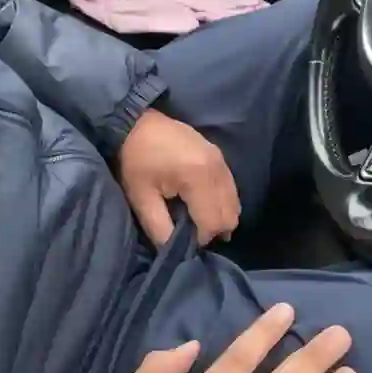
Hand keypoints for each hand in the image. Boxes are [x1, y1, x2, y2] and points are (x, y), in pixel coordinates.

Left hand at [119, 107, 240, 245]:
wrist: (138, 122)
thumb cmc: (136, 160)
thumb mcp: (141, 198)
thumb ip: (159, 229)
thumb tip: (174, 250)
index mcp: (197, 177)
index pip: (213, 222)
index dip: (200, 239)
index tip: (181, 238)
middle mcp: (217, 168)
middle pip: (230, 215)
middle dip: (213, 230)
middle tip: (190, 231)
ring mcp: (221, 160)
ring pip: (234, 202)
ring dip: (219, 217)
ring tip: (196, 218)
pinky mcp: (220, 156)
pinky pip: (231, 188)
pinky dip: (222, 202)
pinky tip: (202, 204)